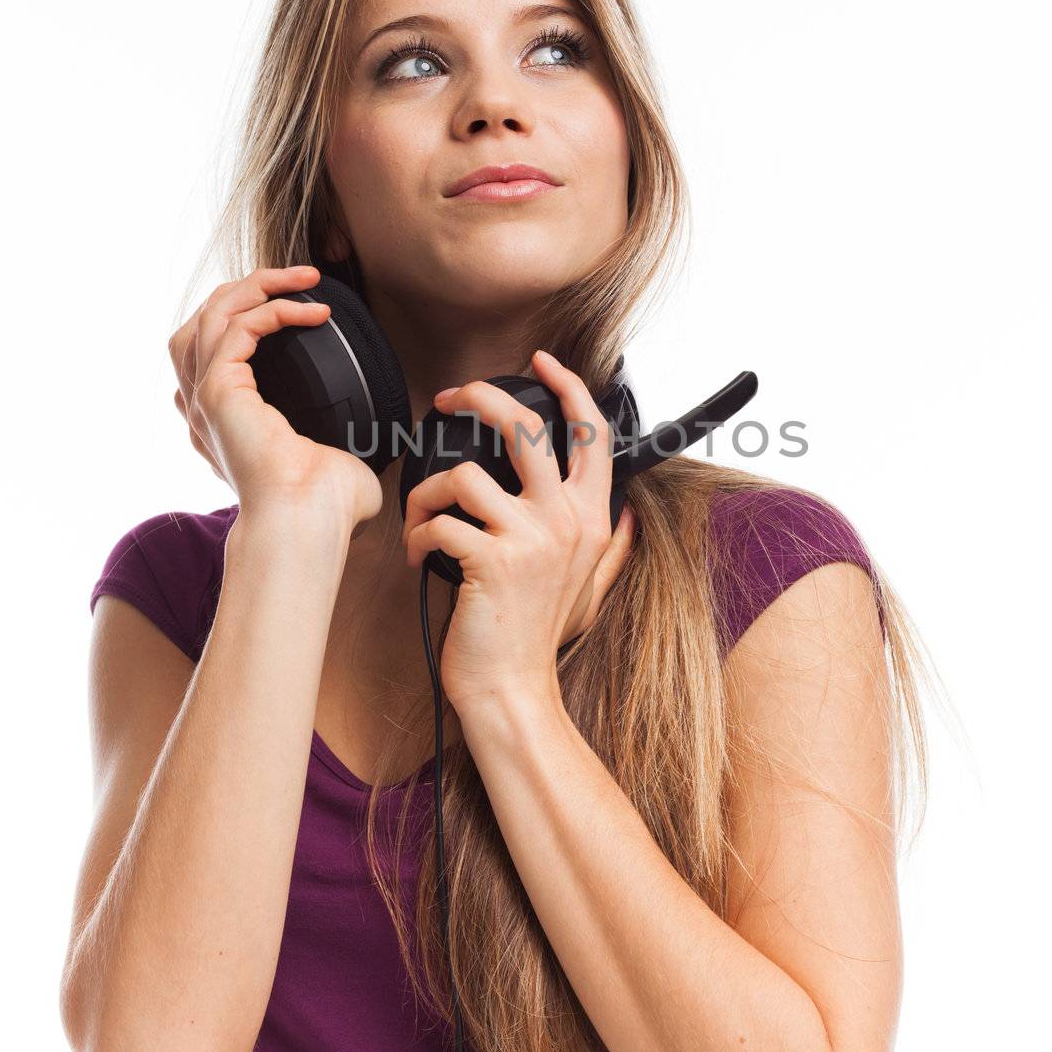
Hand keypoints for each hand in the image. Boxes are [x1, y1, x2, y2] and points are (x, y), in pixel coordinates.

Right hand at [168, 264, 382, 530]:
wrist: (308, 522)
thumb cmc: (325, 505)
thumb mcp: (335, 457)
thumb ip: (342, 439)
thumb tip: (379, 436)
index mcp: (222, 423)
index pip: (212, 353)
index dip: (246, 317)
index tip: (297, 308)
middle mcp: (205, 408)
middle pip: (202, 321)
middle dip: (248, 290)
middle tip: (299, 279)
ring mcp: (207, 398)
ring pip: (213, 313)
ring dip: (258, 286)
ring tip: (303, 277)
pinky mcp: (219, 391)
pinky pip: (237, 327)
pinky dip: (274, 309)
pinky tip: (311, 312)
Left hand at [401, 349, 636, 717]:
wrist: (512, 690)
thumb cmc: (539, 638)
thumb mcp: (591, 587)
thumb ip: (615, 546)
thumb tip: (634, 514)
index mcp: (592, 518)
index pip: (591, 432)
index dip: (567, 386)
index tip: (540, 361)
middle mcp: (567, 520)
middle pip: (525, 426)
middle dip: (479, 397)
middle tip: (450, 400)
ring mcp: (531, 539)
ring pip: (465, 473)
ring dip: (427, 490)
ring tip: (421, 515)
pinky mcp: (491, 561)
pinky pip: (440, 520)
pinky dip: (418, 534)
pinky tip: (420, 554)